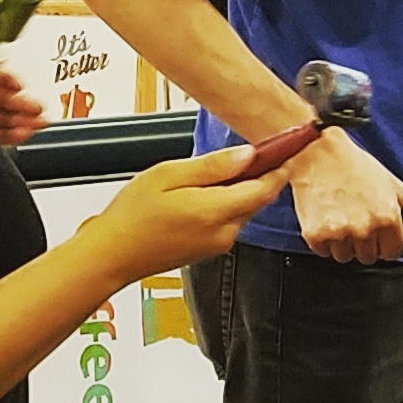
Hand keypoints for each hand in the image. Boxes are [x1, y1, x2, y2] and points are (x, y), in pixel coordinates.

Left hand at [0, 54, 47, 145]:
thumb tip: (2, 60)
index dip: (10, 79)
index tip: (22, 86)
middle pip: (1, 98)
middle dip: (24, 102)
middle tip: (38, 107)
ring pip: (3, 118)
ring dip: (24, 120)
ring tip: (38, 122)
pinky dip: (15, 134)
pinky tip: (25, 132)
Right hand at [91, 146, 290, 277]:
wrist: (110, 255)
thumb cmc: (131, 215)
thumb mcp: (168, 176)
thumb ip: (212, 166)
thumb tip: (247, 155)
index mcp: (215, 212)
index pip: (265, 187)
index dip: (281, 165)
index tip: (291, 147)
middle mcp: (223, 232)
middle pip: (258, 199)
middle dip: (263, 174)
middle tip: (259, 149)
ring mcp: (218, 244)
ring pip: (245, 210)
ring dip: (244, 188)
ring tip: (225, 168)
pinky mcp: (210, 249)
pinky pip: (230, 221)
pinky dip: (230, 203)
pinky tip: (209, 191)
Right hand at [287, 125, 402, 264]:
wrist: (319, 156)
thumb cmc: (353, 166)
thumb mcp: (392, 184)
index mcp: (387, 217)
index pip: (393, 253)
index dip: (388, 246)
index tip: (383, 240)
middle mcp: (364, 229)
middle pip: (369, 258)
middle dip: (366, 244)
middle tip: (358, 222)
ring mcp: (339, 234)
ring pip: (345, 257)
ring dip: (344, 244)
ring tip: (341, 219)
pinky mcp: (316, 236)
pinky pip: (324, 252)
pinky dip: (325, 241)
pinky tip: (327, 220)